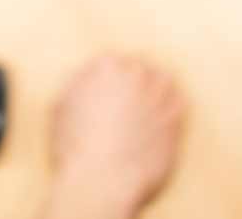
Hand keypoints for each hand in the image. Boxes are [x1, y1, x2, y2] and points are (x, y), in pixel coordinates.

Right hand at [41, 55, 186, 218]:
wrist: (102, 179)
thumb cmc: (76, 147)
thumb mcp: (59, 107)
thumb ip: (76, 84)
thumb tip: (85, 78)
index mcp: (106, 67)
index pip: (111, 61)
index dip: (108, 79)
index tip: (107, 92)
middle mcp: (136, 75)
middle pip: (139, 67)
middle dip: (133, 83)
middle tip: (126, 103)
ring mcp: (159, 95)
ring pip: (164, 80)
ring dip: (156, 90)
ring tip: (147, 108)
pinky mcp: (176, 119)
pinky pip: (181, 102)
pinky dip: (173, 106)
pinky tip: (163, 117)